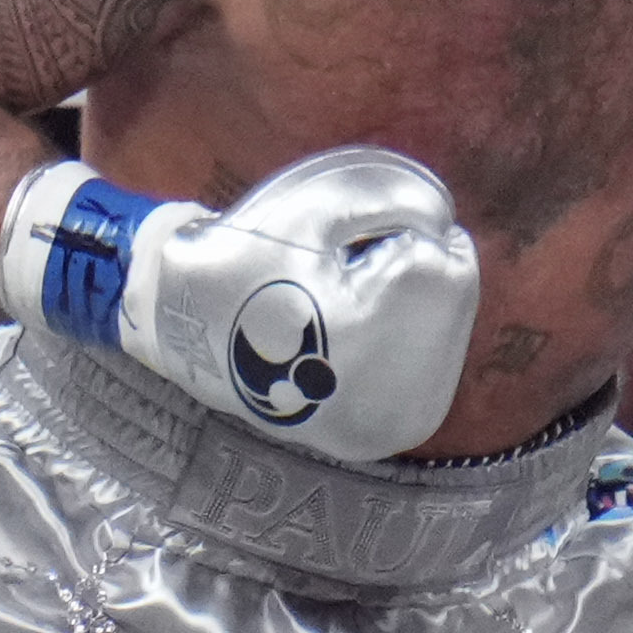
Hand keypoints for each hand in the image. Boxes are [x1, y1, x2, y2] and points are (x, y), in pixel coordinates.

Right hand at [0, 146, 481, 461]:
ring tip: (338, 309)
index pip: (445, 255)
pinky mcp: (388, 435)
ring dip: (409, 304)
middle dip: (407, 268)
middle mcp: (397, 398)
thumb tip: (446, 220)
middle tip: (335, 278)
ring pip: (446, 328)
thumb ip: (395, 197)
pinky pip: (429, 365)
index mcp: (376, 336)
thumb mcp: (314, 205)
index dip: (395, 232)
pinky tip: (351, 338)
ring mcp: (395, 425)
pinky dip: (403, 340)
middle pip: (454, 293)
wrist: (179, 331)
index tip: (334, 251)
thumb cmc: (244, 258)